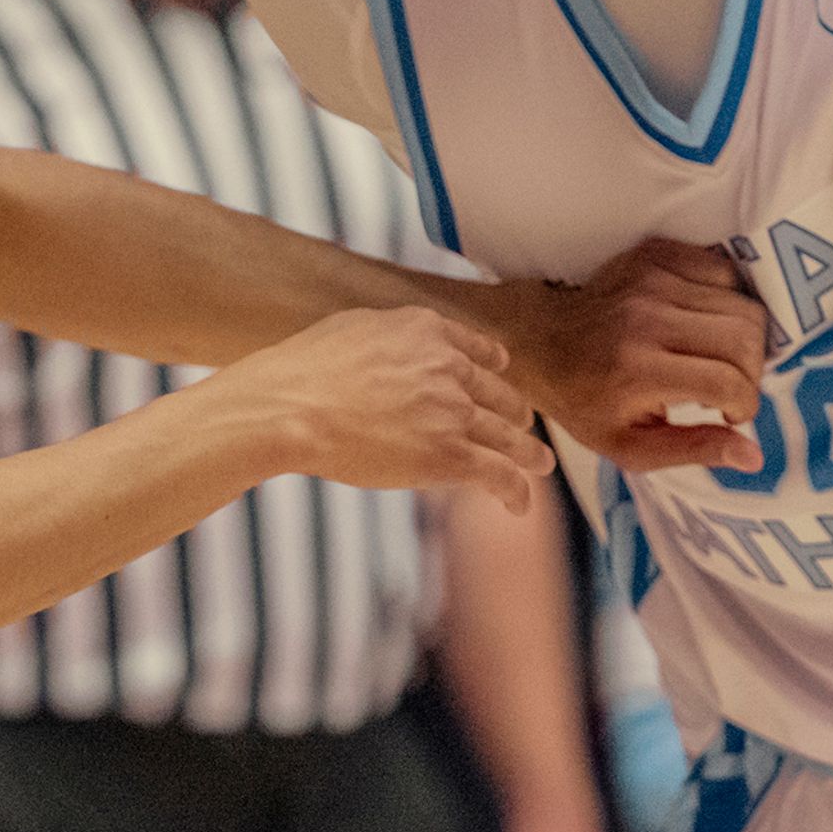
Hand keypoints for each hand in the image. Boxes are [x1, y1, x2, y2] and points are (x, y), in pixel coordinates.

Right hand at [220, 308, 551, 507]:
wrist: (292, 407)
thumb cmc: (303, 371)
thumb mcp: (353, 328)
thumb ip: (389, 333)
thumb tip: (393, 342)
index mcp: (426, 331)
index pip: (477, 350)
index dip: (495, 367)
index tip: (501, 375)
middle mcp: (448, 367)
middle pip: (498, 394)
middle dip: (515, 414)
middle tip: (523, 428)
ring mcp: (453, 411)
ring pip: (509, 435)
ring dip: (529, 453)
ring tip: (540, 465)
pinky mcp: (450, 455)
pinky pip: (499, 473)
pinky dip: (516, 489)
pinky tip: (519, 503)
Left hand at [501, 239, 777, 476]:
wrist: (538, 340)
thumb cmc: (585, 403)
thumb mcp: (630, 447)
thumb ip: (693, 450)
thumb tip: (754, 456)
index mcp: (638, 370)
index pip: (728, 382)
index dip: (745, 404)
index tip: (731, 414)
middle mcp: (647, 318)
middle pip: (745, 338)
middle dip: (752, 372)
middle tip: (728, 388)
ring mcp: (651, 279)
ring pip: (743, 303)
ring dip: (745, 338)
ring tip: (719, 357)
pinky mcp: (655, 252)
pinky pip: (725, 271)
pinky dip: (729, 300)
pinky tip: (706, 323)